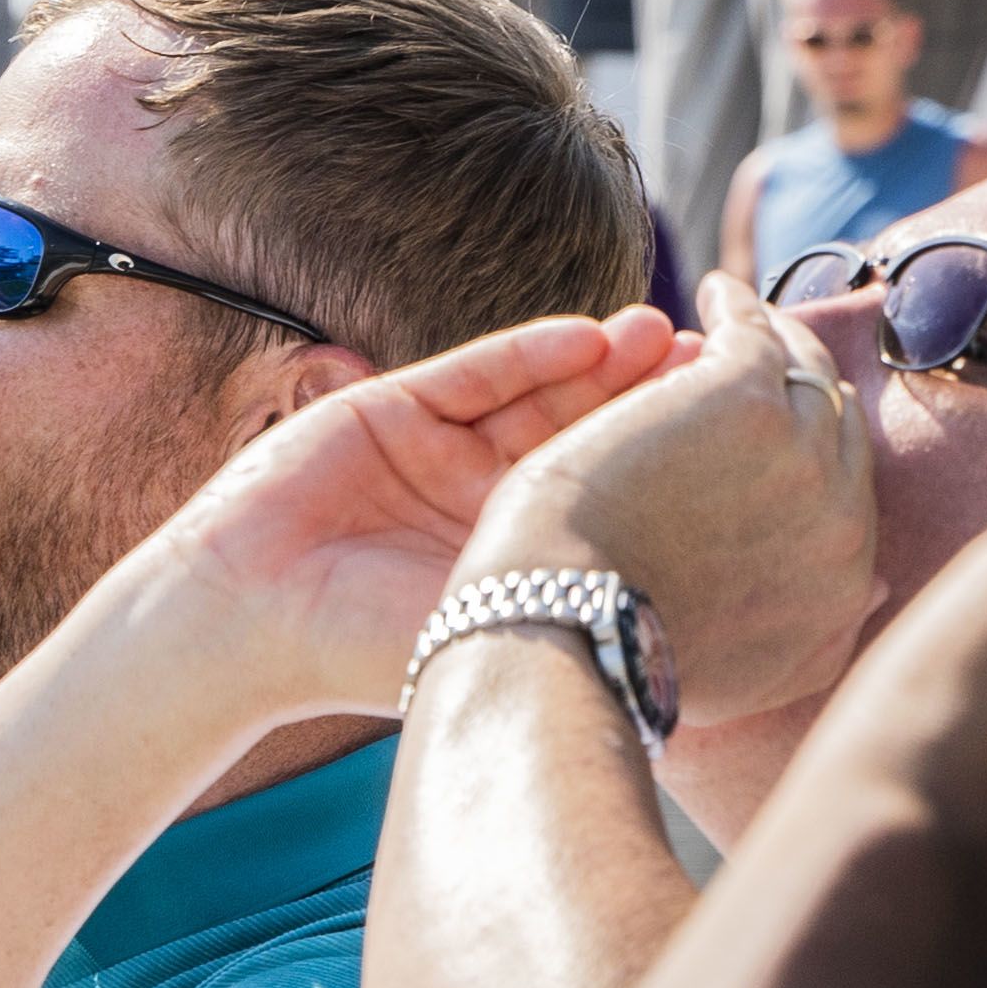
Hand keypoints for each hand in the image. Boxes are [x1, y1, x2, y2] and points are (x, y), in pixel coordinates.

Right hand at [124, 304, 685, 717]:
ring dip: (599, 365)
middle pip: (583, 437)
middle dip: (646, 402)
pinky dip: (529, 352)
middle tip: (721, 370)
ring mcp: (437, 455)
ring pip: (535, 396)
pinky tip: (587, 335)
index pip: (608, 499)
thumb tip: (722, 615)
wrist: (244, 625)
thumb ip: (584, 591)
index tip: (742, 440)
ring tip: (663, 336)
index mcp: (515, 561)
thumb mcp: (500, 620)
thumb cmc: (367, 651)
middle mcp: (482, 504)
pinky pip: (473, 372)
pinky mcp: (389, 410)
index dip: (670, 466)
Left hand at [460, 284, 883, 730]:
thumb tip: (874, 586)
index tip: (780, 437)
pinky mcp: (749, 398)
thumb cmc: (624, 661)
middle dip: (805, 393)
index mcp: (843, 588)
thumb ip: (815, 634)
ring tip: (741, 315)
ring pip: (804, 372)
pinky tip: (715, 292)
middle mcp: (844, 519)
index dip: (814, 457)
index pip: (848, 497)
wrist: (572, 638)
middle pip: (838, 429)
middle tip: (765, 360)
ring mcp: (803, 453)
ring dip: (774, 339)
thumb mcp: (750, 673)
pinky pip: (755, 332)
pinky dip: (737, 307)